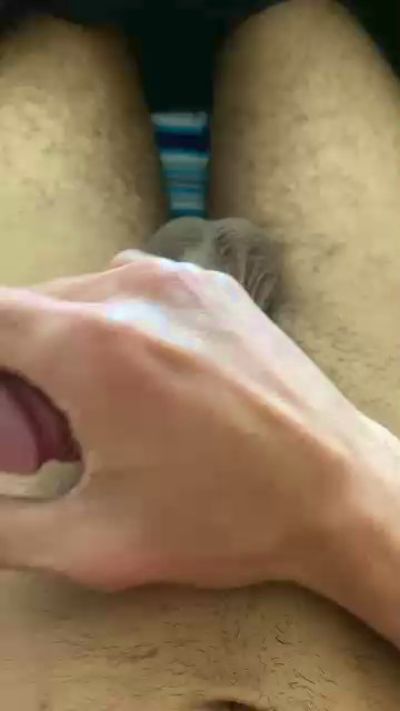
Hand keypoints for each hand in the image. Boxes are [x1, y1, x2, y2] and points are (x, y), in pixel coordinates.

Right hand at [0, 252, 392, 599]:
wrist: (338, 490)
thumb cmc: (223, 520)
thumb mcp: (92, 541)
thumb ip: (3, 523)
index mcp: (90, 346)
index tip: (6, 418)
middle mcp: (130, 288)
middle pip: (29, 310)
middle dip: (21, 370)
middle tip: (57, 437)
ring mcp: (178, 277)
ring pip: (79, 297)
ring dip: (67, 347)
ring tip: (107, 411)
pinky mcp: (213, 284)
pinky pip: (131, 289)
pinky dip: (115, 327)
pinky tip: (151, 380)